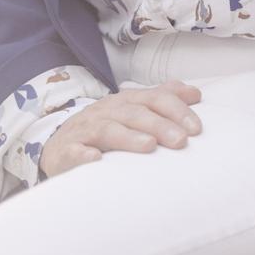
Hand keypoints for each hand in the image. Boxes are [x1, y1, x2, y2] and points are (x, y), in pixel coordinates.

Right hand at [38, 80, 202, 177]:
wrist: (58, 145)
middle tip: (181, 141)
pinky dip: (83, 155)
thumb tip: (196, 93)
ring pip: (108, 130)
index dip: (176, 110)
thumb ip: (163, 100)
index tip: (196, 128)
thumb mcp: (132, 110)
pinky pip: (73, 151)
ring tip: (149, 146)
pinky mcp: (66, 151)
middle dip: (159, 125)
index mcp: (125, 101)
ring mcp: (85, 130)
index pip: (154, 99)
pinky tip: (96, 160)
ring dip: (128, 138)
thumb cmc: (103, 129)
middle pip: (135, 114)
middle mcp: (106, 111)